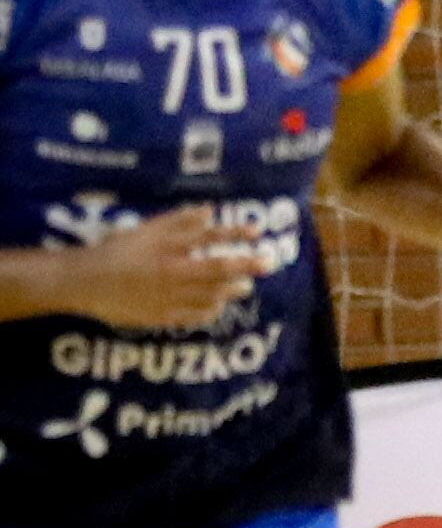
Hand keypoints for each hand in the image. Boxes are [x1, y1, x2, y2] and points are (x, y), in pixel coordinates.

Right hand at [59, 206, 269, 328]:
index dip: (236, 233)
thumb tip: (210, 211)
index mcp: (168, 248)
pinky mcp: (162, 316)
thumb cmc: (117, 251)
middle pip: (218, 269)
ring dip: (232, 290)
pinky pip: (194, 316)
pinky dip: (210, 311)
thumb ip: (178, 221)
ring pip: (210, 294)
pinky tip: (219, 307)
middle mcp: (173, 272)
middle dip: (247, 265)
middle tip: (268, 263)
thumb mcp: (146, 230)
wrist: (86, 282)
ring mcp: (169, 296)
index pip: (209, 237)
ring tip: (245, 287)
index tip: (257, 231)